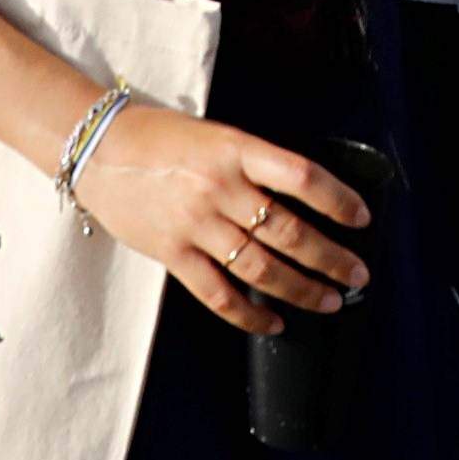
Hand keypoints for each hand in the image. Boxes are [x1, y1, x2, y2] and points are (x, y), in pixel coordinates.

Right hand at [71, 105, 372, 335]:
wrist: (96, 149)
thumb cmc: (161, 138)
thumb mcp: (217, 136)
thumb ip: (254, 165)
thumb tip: (303, 200)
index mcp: (235, 150)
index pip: (302, 176)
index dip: (338, 199)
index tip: (362, 217)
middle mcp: (219, 188)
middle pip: (289, 232)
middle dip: (332, 258)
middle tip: (358, 273)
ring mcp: (195, 224)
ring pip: (261, 268)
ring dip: (302, 290)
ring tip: (330, 301)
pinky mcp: (172, 253)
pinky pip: (218, 294)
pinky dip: (249, 314)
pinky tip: (273, 323)